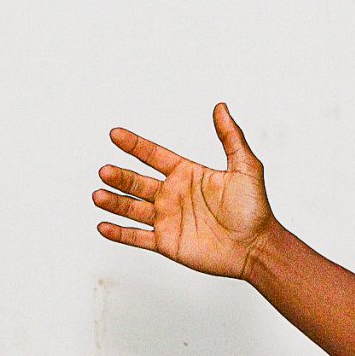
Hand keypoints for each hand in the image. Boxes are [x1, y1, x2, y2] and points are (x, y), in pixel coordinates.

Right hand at [94, 104, 279, 279]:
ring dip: (114, 202)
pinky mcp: (167, 242)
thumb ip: (231, 137)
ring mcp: (168, 219)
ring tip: (98, 195)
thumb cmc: (254, 209)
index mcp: (187, 174)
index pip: (154, 155)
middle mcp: (173, 195)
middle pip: (137, 182)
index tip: (115, 135)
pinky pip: (137, 237)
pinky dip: (119, 233)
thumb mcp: (246, 167)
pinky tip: (103, 225)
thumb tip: (221, 108)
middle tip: (105, 171)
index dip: (134, 145)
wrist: (256, 247)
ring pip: (132, 208)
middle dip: (120, 177)